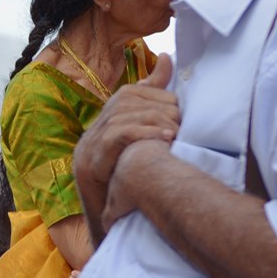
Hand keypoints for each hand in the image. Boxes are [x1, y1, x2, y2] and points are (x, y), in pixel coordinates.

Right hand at [75, 54, 177, 223]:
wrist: (106, 219)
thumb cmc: (129, 176)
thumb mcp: (145, 136)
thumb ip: (154, 98)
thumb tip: (167, 58)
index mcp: (108, 116)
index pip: (136, 93)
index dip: (164, 100)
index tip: (185, 116)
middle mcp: (96, 125)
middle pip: (131, 101)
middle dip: (163, 110)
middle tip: (186, 126)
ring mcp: (90, 142)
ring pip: (125, 114)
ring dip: (157, 121)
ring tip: (178, 133)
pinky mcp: (90, 159)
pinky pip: (117, 134)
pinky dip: (143, 132)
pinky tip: (165, 138)